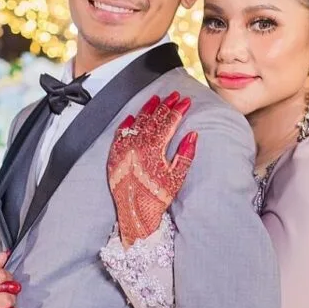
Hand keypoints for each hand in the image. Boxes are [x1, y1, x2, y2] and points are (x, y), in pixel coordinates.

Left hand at [108, 92, 197, 246]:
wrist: (134, 212)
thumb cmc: (157, 197)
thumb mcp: (176, 177)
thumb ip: (185, 154)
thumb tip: (193, 135)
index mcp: (154, 149)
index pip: (168, 123)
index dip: (178, 110)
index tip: (186, 101)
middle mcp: (137, 145)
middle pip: (153, 119)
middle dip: (165, 105)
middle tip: (174, 95)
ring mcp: (124, 149)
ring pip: (136, 122)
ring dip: (147, 109)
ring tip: (156, 99)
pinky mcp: (115, 155)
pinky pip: (120, 134)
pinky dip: (127, 124)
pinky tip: (132, 116)